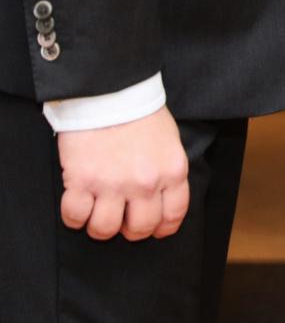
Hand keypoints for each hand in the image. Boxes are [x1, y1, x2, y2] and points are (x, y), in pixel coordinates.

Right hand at [56, 106, 190, 240]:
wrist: (111, 92)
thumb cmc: (141, 113)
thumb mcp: (169, 142)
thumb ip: (167, 171)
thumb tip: (162, 198)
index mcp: (172, 171)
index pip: (174, 215)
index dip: (162, 228)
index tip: (154, 230)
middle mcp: (146, 183)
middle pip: (139, 228)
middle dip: (130, 230)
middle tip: (121, 220)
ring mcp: (113, 184)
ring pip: (105, 229)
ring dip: (99, 227)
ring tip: (97, 213)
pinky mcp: (82, 181)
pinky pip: (75, 217)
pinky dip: (74, 217)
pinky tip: (77, 205)